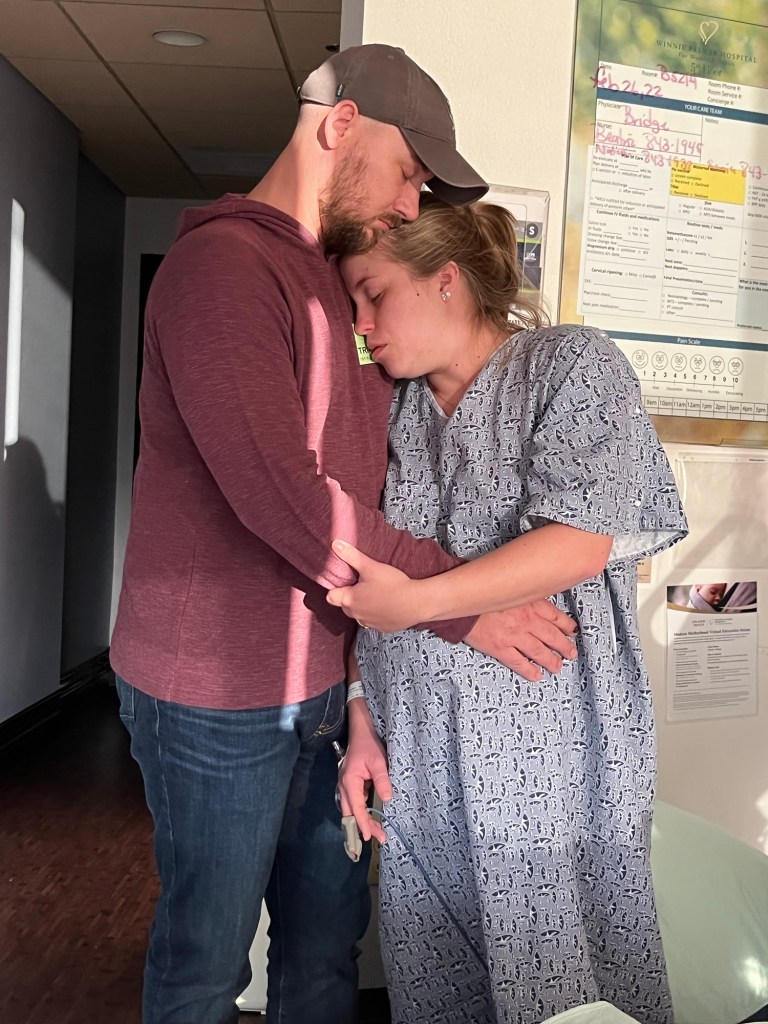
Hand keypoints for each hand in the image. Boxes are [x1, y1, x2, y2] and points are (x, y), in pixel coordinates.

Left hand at [327, 539, 419, 631]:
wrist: (416, 603)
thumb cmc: (392, 584)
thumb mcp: (370, 566)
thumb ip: (351, 556)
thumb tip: (335, 544)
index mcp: (349, 599)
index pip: (331, 596)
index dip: (336, 588)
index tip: (344, 581)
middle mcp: (356, 614)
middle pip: (345, 605)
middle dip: (350, 596)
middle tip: (363, 584)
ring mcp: (369, 623)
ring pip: (360, 614)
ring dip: (364, 606)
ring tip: (377, 593)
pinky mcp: (382, 628)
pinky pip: (374, 621)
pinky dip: (378, 614)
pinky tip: (388, 604)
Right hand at [339, 699, 391, 843]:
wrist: (360, 731)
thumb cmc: (369, 744)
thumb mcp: (379, 762)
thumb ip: (382, 780)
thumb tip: (387, 799)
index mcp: (350, 782)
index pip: (357, 808)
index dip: (363, 823)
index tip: (370, 836)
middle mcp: (343, 786)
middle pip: (350, 813)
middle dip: (362, 827)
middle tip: (378, 838)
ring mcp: (344, 785)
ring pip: (350, 809)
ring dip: (361, 820)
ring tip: (376, 831)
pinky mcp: (349, 783)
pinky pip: (352, 802)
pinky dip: (360, 812)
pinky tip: (370, 817)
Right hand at [465, 601, 578, 680]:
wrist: (460, 601)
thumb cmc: (481, 590)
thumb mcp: (508, 584)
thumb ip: (522, 590)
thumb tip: (532, 591)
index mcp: (529, 602)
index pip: (555, 615)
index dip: (566, 625)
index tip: (572, 630)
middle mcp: (526, 620)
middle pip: (552, 636)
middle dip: (564, 646)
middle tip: (570, 653)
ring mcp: (514, 636)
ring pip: (539, 651)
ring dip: (551, 661)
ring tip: (557, 666)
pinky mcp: (500, 647)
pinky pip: (519, 662)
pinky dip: (529, 670)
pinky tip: (536, 675)